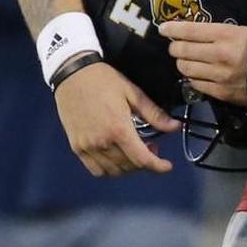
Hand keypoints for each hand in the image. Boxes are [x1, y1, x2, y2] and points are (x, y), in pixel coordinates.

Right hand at [54, 60, 179, 176]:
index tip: (167, 166)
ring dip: (128, 167)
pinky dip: (109, 169)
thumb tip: (174, 126)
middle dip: (145, 162)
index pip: (142, 159)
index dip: (158, 166)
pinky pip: (95, 169)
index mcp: (119, 129)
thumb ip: (154, 114)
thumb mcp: (133, 94)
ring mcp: (87, 147)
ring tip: (134, 150)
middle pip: (129, 166)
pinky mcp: (76, 147)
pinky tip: (116, 156)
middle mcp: (102, 142)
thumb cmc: (103, 81)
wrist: (73, 75)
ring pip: (113, 171)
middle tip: (151, 147)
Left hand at [160, 21, 246, 106]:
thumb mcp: (246, 32)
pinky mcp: (221, 93)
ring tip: (189, 61)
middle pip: (182, 50)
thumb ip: (221, 34)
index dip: (172, 29)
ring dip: (184, 63)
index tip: (163, 28)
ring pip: (185, 68)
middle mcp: (220, 55)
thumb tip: (196, 35)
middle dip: (176, 47)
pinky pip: (196, 84)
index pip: (190, 31)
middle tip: (177, 46)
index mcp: (228, 35)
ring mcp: (219, 76)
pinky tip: (200, 74)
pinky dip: (194, 78)